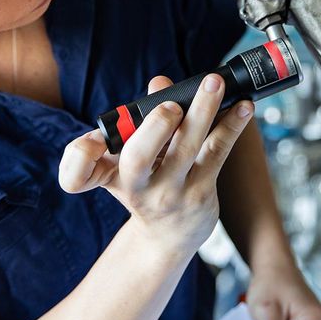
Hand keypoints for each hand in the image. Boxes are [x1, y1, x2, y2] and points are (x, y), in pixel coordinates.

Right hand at [59, 74, 253, 257]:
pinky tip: (244, 107)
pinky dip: (231, 127)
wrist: (168, 236)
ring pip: (186, 149)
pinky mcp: (201, 192)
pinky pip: (217, 154)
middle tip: (170, 105)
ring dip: (203, 112)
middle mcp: (137, 187)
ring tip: (214, 83)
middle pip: (137, 158)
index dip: (77, 161)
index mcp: (109, 176)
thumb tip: (161, 84)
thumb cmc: (143, 186)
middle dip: (155, 128)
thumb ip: (139, 119)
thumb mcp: (127, 160)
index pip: (77, 176)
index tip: (90, 144)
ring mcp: (171, 192)